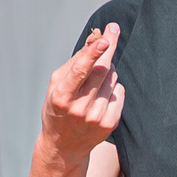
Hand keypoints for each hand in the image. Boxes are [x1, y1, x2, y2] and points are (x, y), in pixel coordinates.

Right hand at [42, 25, 125, 155]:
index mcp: (62, 96)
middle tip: (113, 30)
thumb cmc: (58, 108)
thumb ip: (74, 63)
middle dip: (108, 48)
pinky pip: (120, 93)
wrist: (64, 146)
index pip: (80, 71)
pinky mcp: (110, 123)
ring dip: (108, 71)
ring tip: (95, 81)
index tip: (104, 39)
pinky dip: (114, 88)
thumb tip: (95, 41)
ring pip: (112, 79)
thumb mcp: (56, 85)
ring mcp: (97, 117)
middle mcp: (81, 107)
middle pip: (102, 70)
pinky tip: (102, 94)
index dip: (93, 54)